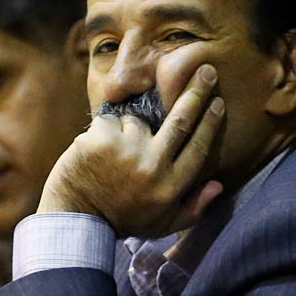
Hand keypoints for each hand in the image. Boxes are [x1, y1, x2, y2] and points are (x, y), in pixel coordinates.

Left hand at [39, 65, 225, 237]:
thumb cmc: (122, 220)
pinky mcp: (101, 139)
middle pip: (181, 120)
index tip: (218, 102)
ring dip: (126, 132)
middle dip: (196, 92)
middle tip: (205, 71)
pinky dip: (101, 132)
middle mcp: (153, 166)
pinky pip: (108, 122)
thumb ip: (192, 209)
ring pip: (136, 122)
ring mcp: (126, 151)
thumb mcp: (162, 225)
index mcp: (171, 186)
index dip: (210, 122)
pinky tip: (94, 154)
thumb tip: (218, 184)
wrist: (76, 220)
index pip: (198, 147)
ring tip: (112, 157)